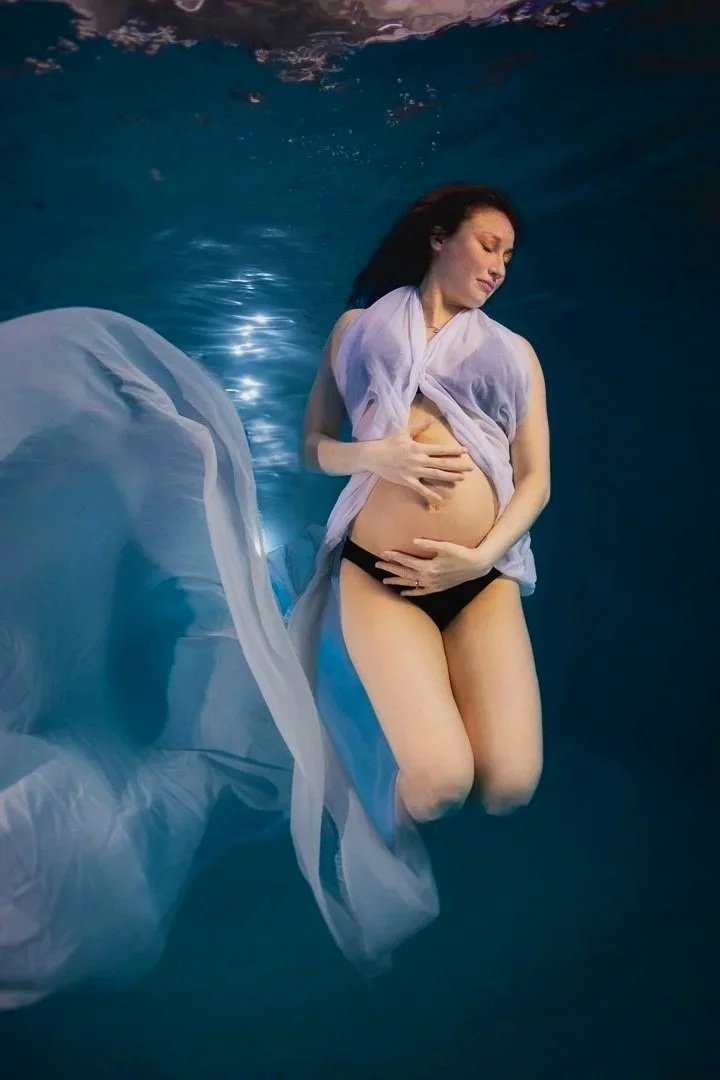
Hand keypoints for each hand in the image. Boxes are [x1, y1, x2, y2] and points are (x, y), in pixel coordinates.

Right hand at [369, 417, 473, 507]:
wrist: (373, 456)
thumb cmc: (388, 443)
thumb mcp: (402, 431)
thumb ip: (417, 426)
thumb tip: (430, 418)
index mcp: (419, 448)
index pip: (440, 449)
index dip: (454, 450)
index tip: (466, 451)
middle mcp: (419, 460)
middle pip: (442, 463)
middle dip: (458, 465)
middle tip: (471, 467)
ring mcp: (414, 472)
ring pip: (435, 475)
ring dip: (450, 477)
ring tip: (462, 478)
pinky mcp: (407, 481)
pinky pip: (421, 489)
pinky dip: (430, 495)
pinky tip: (440, 499)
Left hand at [374, 538, 492, 595]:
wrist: (476, 566)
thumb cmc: (461, 553)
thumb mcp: (446, 546)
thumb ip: (429, 544)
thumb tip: (413, 541)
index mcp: (428, 567)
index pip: (406, 561)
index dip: (394, 556)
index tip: (383, 552)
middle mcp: (428, 578)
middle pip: (404, 573)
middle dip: (390, 568)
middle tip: (376, 564)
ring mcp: (432, 585)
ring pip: (410, 584)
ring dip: (396, 581)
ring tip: (384, 580)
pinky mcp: (438, 588)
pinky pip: (421, 592)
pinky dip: (411, 592)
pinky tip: (403, 593)